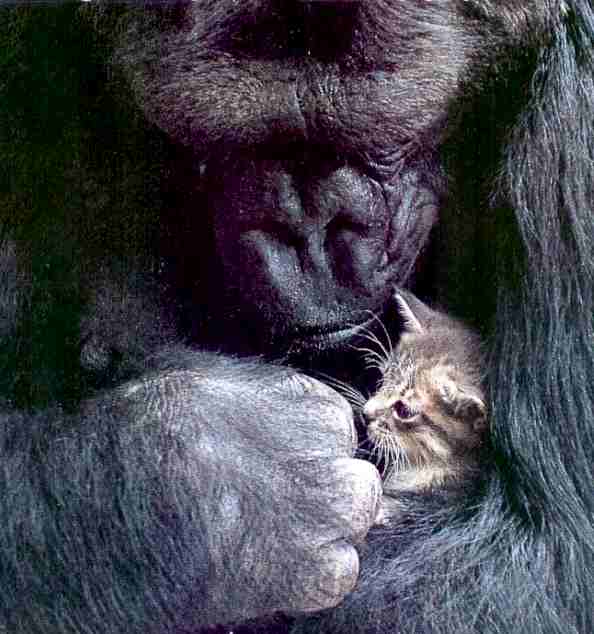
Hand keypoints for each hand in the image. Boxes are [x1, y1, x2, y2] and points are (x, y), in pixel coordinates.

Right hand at [122, 352, 381, 624]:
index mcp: (300, 402)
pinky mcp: (308, 572)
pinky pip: (342, 570)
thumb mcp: (201, 381)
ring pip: (357, 515)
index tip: (286, 459)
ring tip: (275, 530)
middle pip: (352, 470)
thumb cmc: (143, 436)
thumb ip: (261, 393)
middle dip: (325, 483)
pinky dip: (315, 572)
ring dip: (327, 525)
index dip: (309, 444)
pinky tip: (271, 563)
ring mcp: (321, 513)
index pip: (335, 420)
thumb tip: (290, 401)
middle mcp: (322, 453)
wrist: (102, 508)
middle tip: (281, 498)